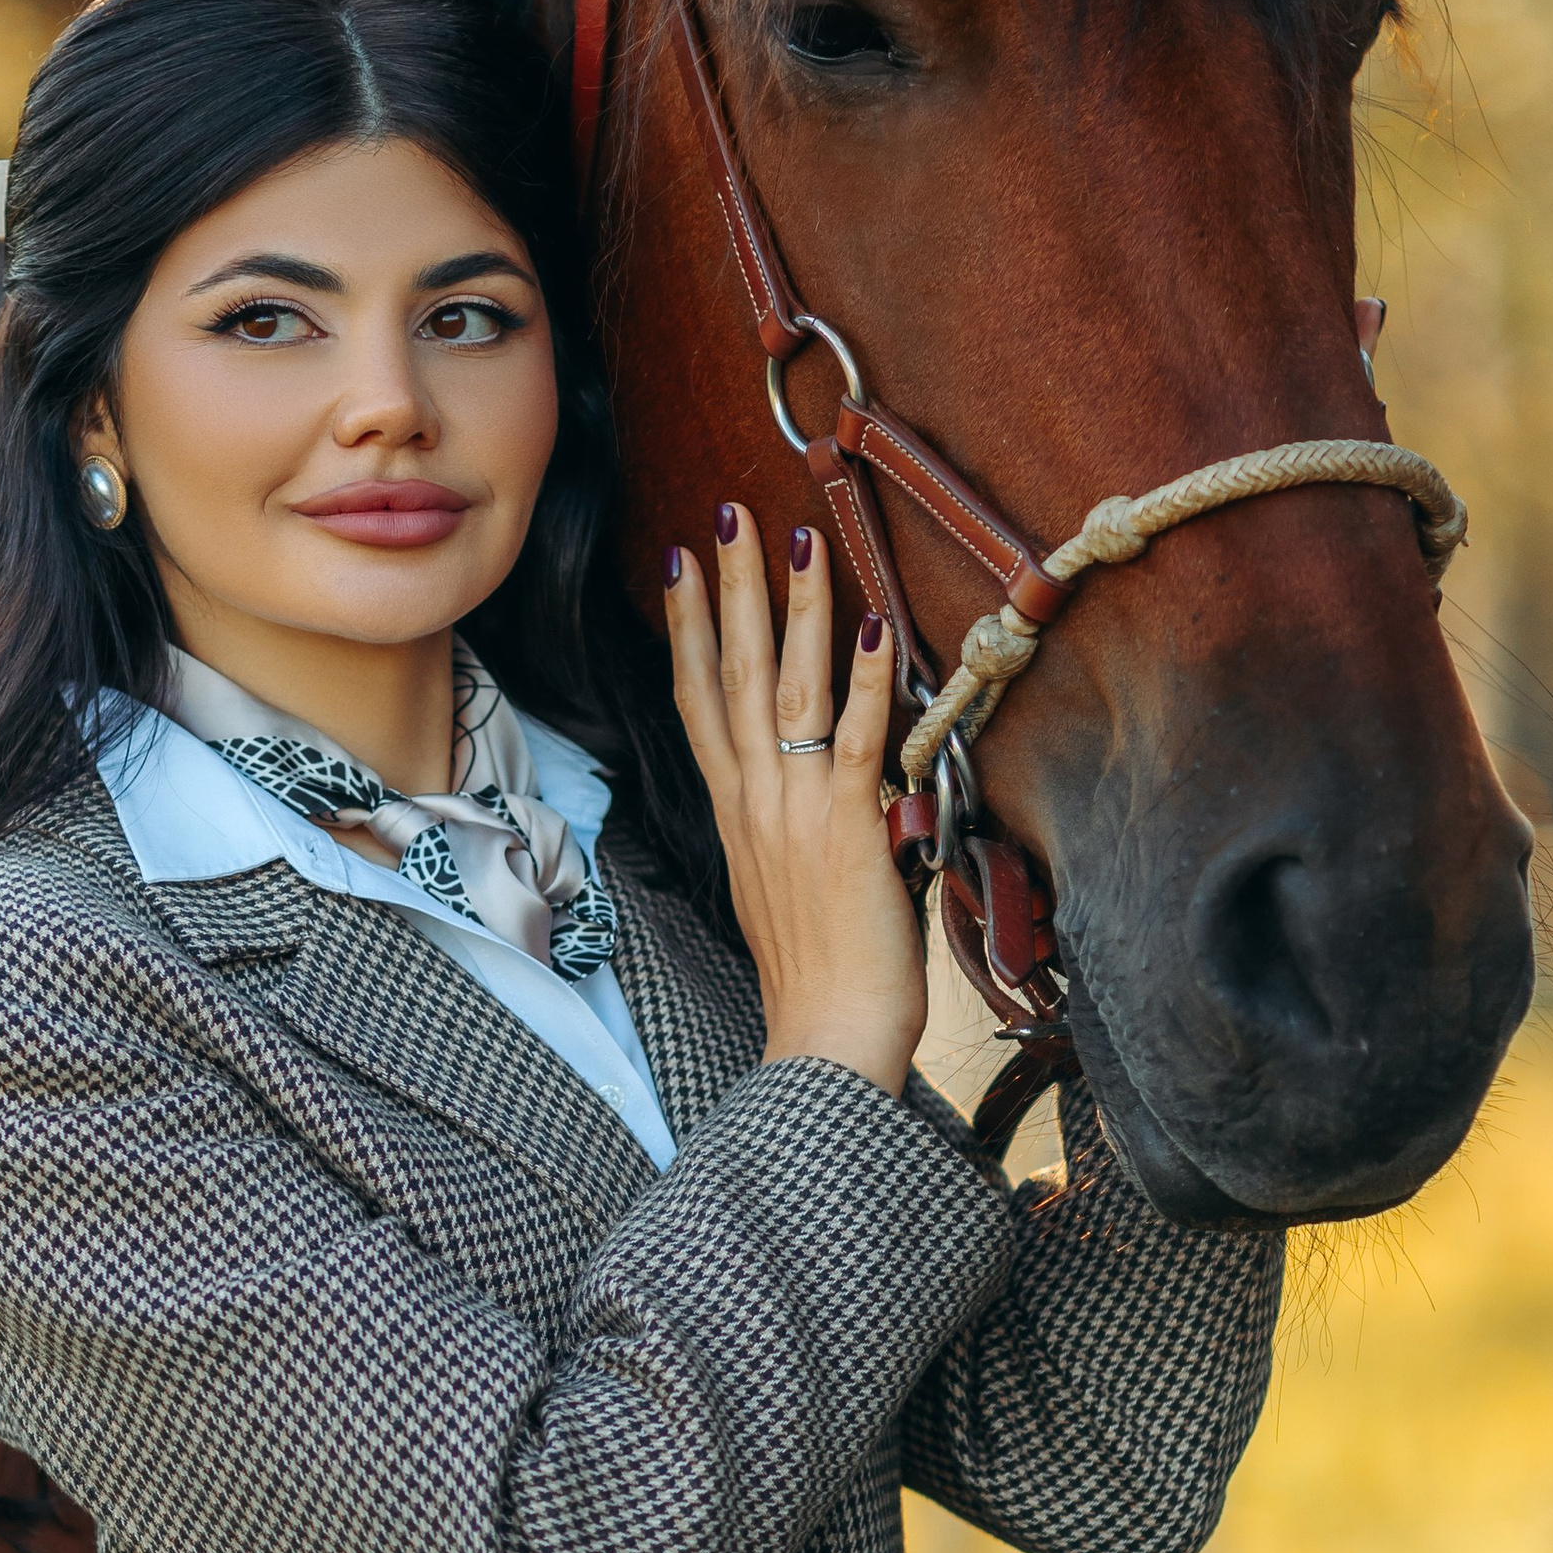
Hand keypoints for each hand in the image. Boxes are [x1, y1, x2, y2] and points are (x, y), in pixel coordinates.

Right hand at [665, 506, 927, 1100]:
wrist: (826, 1036)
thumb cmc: (815, 975)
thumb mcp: (782, 887)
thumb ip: (790, 829)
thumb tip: (812, 797)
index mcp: (735, 811)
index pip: (699, 699)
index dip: (688, 627)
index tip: (680, 566)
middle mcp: (754, 799)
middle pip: (733, 673)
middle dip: (730, 588)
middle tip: (727, 517)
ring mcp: (796, 808)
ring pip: (789, 688)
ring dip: (794, 608)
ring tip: (796, 541)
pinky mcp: (847, 826)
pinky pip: (854, 737)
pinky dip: (863, 680)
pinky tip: (872, 626)